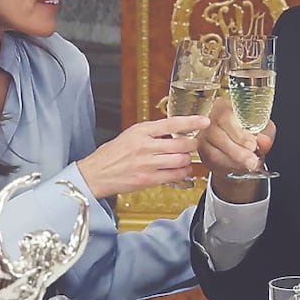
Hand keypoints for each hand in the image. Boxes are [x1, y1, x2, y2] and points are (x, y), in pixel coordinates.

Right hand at [76, 115, 209, 197]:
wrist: (95, 174)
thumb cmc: (111, 155)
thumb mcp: (130, 135)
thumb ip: (150, 133)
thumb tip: (172, 131)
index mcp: (140, 131)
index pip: (172, 123)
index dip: (191, 122)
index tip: (203, 121)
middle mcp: (145, 146)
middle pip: (181, 143)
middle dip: (191, 144)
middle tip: (192, 144)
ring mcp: (147, 164)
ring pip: (180, 159)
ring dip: (187, 159)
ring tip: (185, 158)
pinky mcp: (148, 179)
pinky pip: (174, 175)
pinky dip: (182, 173)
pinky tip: (181, 170)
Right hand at [196, 97, 275, 203]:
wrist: (239, 145)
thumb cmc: (250, 131)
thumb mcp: (262, 129)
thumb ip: (265, 133)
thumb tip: (264, 141)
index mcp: (224, 105)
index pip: (226, 117)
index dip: (239, 133)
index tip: (252, 145)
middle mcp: (209, 118)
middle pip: (217, 134)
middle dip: (237, 150)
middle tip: (252, 160)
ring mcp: (202, 134)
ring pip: (212, 150)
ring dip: (233, 160)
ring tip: (249, 164)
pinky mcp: (200, 149)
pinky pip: (210, 160)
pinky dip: (226, 165)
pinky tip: (239, 167)